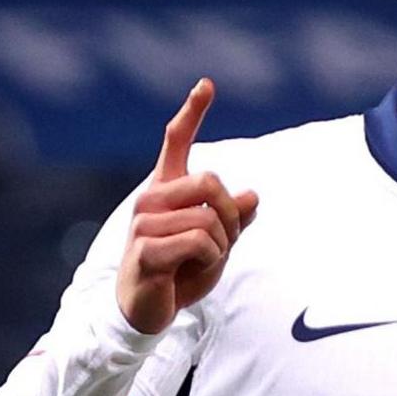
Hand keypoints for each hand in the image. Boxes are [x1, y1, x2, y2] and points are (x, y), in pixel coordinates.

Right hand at [116, 78, 259, 334]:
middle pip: (210, 180)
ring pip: (209, 218)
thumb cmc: (180, 272)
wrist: (146, 311)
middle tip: (223, 243)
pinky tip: (190, 273)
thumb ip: (233, 219)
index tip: (207, 84)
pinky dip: (211, 261)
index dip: (192, 112)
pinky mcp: (145, 250)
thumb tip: (252, 196)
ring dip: (220, 246)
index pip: (176, 142)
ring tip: (200, 263)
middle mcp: (151, 198)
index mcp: (166, 189)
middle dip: (230, 216)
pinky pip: (201, 243)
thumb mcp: (216, 243)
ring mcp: (143, 223)